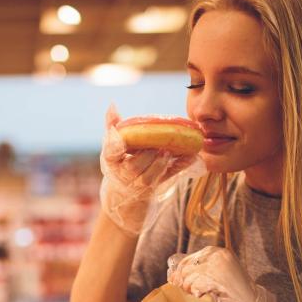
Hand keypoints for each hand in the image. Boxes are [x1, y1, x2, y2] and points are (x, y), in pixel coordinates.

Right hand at [99, 105, 201, 234]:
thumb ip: (113, 127)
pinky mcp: (156, 188)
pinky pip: (169, 177)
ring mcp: (140, 185)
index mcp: (111, 162)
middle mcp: (124, 175)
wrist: (125, 197)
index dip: (115, 145)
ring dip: (160, 165)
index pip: (110, 153)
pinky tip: (191, 156)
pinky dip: (180, 167)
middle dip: (145, 156)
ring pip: (149, 178)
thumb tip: (112, 104)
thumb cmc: (119, 165)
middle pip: (133, 167)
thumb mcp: (112, 149)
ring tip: (168, 151)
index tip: (121, 139)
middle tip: (156, 145)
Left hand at [167, 246, 301, 301]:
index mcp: (218, 252)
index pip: (188, 259)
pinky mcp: (218, 278)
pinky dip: (196, 295)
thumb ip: (199, 274)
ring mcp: (218, 265)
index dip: (181, 274)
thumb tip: (171, 276)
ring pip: (188, 277)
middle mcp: (218, 255)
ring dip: (190, 291)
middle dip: (184, 283)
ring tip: (201, 298)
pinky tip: (206, 299)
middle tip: (192, 295)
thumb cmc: (234, 299)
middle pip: (186, 268)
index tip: (179, 286)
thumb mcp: (216, 280)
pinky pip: (195, 286)